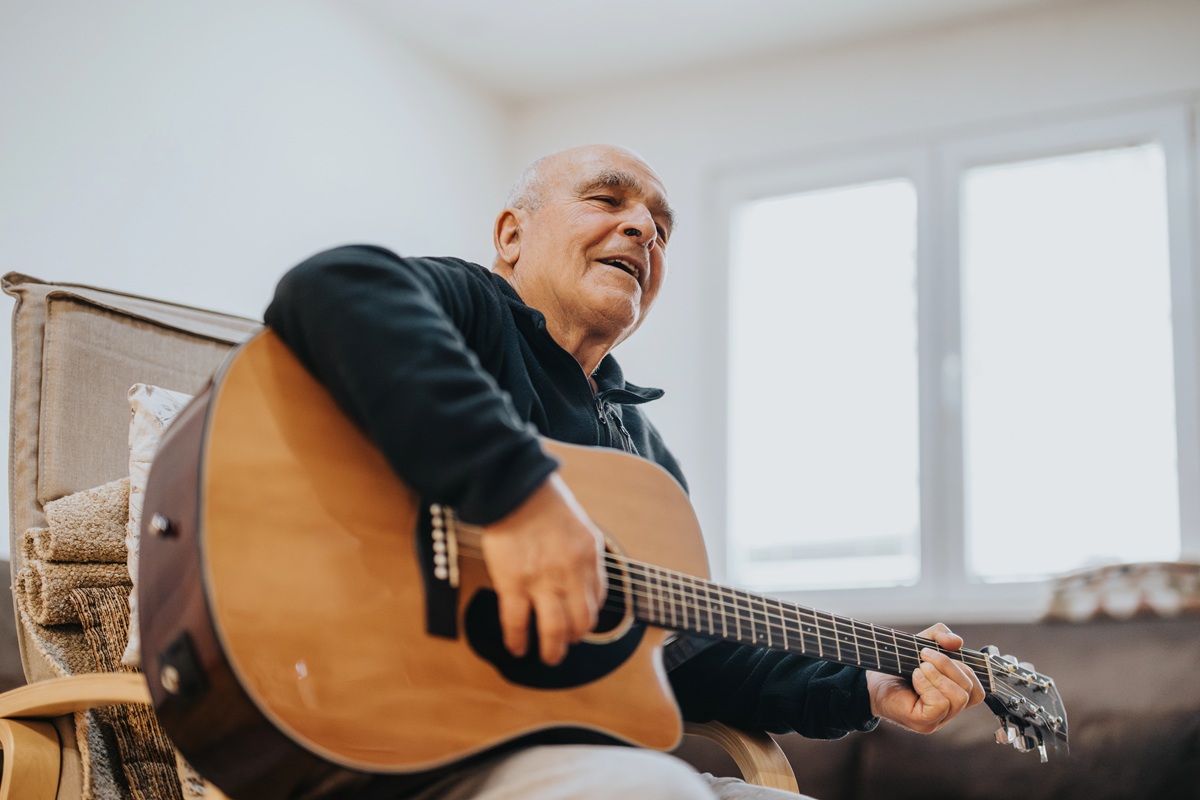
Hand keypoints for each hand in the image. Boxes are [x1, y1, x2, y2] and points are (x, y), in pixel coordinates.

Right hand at [480, 472, 606, 665]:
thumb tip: (583, 578)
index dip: (589, 615)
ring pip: (555, 630)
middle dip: (575, 639)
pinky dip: (518, 640)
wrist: (513, 487)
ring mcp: (542, 580)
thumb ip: (583, 552)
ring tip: (549, 657)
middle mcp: (571, 572)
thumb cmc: (542, 500)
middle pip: (582, 621)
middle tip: (567, 645)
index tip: (581, 621)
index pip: (598, 598)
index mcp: (589, 555)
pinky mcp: (513, 583)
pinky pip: (517, 622)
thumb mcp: (579, 524)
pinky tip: (517, 647)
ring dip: (553, 650)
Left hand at [866, 623, 984, 733]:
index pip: (978, 691)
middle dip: (949, 667)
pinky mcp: (924, 723)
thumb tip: (957, 642)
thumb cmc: (897, 665)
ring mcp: (938, 720)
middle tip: (925, 655)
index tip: (944, 653)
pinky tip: (915, 677)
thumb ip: (940, 636)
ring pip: (958, 698)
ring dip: (939, 676)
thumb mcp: (921, 643)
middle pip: (972, 692)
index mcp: (953, 696)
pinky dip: (928, 685)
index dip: (967, 670)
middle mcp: (949, 711)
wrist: (870, 680)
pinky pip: (940, 704)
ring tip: (919, 667)